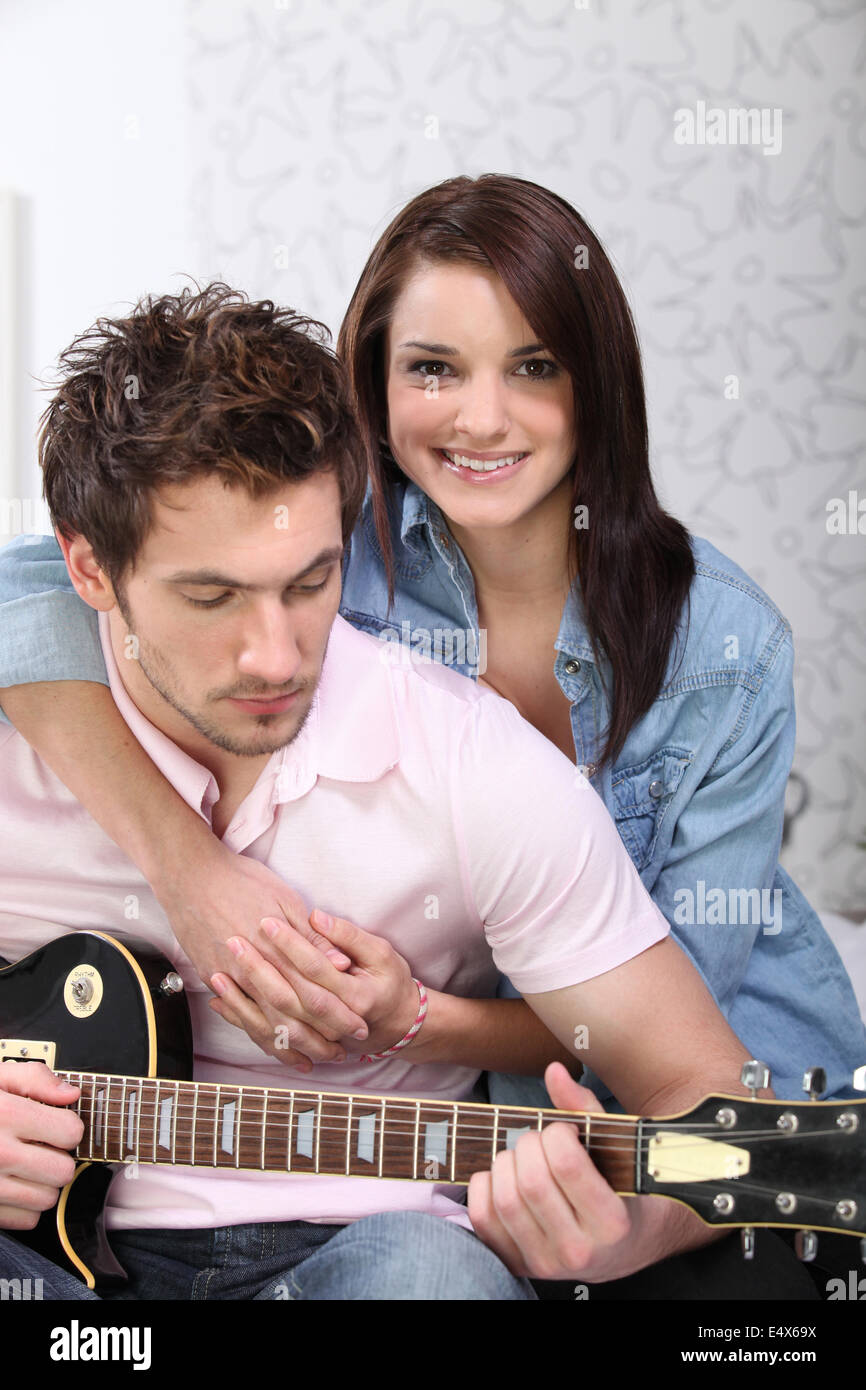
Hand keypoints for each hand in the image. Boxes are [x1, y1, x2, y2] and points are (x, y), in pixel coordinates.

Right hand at [0, 1064, 83, 1230]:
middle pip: (63, 1171)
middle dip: (58, 1157)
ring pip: (47, 1198)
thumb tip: (69, 1095)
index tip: (57, 1124)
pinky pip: (27, 1219)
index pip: (70, 1132)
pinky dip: (25, 1205)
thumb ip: (34, 1078)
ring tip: (24, 1165)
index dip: (68, 1126)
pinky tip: (12, 1183)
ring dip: (42, 1183)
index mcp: (6, 1115)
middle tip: (41, 1147)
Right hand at [150, 841, 360, 1068]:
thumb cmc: (241, 881)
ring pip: (265, 1025)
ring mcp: (232, 978)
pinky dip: (257, 1036)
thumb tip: (340, 964)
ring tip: (310, 1062)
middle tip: (340, 1055)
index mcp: (278, 950)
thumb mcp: (285, 899)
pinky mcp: (213, 978)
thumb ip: (312, 937)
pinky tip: (270, 1046)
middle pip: (293, 1017)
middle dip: (320, 1039)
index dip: (338, 1013)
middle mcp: (255, 971)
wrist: (190, 875)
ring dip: (290, 1047)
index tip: (359, 1027)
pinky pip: (239, 1017)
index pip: (316, 991)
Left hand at [209, 910, 420, 1067]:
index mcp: (356, 995)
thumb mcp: (382, 953)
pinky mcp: (307, 1041)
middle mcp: (335, 1020)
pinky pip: (269, 1038)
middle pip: (289, 997)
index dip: (289, 944)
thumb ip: (348, 937)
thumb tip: (317, 917)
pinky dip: (242, 1020)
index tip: (266, 920)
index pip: (314, 968)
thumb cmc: (392, 983)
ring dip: (242, 1000)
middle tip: (233, 940)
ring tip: (217, 974)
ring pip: (273, 1024)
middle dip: (257, 970)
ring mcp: (318, 1035)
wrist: (403, 1024)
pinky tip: (220, 1002)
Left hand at [467, 1061, 634, 1282]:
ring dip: (506, 1162)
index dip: (557, 1134)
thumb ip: (585, 1108)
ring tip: (523, 1155)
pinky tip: (503, 1175)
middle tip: (540, 1139)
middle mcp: (580, 1251)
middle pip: (531, 1182)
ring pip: (505, 1200)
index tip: (563, 1131)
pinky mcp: (517, 1264)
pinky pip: (483, 1219)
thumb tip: (554, 1071)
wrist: (617, 1248)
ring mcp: (546, 1263)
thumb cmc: (616, 1187)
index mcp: (612, 1222)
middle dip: (529, 1144)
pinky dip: (483, 1186)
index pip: (567, 1165)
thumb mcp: (615, 1150)